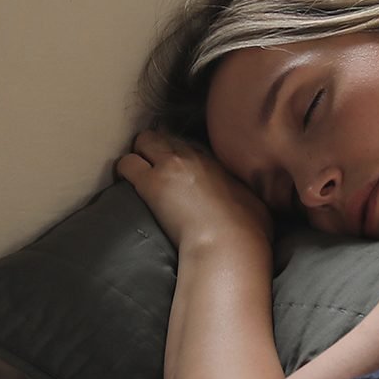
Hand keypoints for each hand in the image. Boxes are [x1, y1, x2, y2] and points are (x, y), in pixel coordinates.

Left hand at [116, 129, 272, 249]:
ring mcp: (170, 166)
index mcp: (217, 161)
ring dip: (139, 155)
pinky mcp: (150, 183)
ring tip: (138, 172)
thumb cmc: (249, 228)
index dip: (179, 153)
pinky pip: (126, 163)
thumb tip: (243, 196)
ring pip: (143, 141)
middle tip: (152, 166)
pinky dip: (125, 170)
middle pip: (165, 136)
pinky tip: (126, 181)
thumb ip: (241, 190)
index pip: (189, 144)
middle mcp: (193, 157)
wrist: (229, 242)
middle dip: (155, 147)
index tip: (177, 165)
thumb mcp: (254, 200)